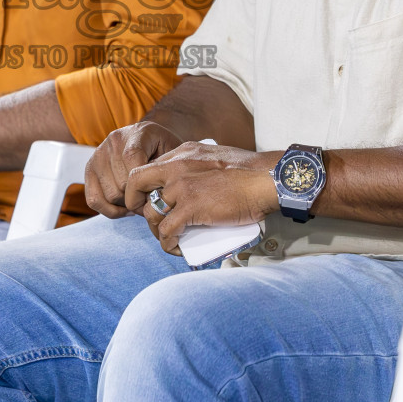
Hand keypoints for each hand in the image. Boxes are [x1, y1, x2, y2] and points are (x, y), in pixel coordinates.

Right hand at [84, 121, 183, 216]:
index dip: (143, 183)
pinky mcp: (90, 168)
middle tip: (150, 202)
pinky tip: (125, 208)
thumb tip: (155, 198)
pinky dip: (110, 210)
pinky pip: (93, 199)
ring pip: (109, 194)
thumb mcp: (173, 152)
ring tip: (139, 202)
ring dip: (126, 205)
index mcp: (137, 133)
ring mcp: (99, 154)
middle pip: (122, 182)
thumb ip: (166, 169)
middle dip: (138, 198)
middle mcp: (114, 140)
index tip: (156, 194)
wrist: (150, 138)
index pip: (132, 159)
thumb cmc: (165, 149)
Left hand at [124, 142, 279, 254]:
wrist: (267, 179)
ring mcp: (182, 187)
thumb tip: (192, 186)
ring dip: (156, 230)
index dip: (142, 186)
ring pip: (152, 212)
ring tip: (169, 238)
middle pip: (136, 183)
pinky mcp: (191, 208)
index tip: (149, 200)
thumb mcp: (214, 157)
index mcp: (182, 153)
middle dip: (136, 203)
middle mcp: (176, 166)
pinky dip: (168, 244)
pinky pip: (167, 231)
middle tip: (150, 219)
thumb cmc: (249, 172)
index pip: (148, 167)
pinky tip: (175, 248)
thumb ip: (198, 167)